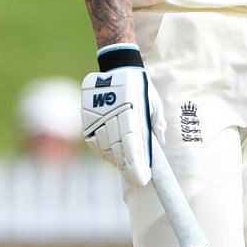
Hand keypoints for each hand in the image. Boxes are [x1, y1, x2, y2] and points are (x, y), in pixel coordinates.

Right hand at [82, 44, 159, 186]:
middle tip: (137, 179)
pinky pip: (95, 142)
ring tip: (128, 165)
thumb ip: (156, 124)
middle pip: (118, 149)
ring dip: (117, 160)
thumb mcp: (153, 102)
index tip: (143, 179)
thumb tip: (158, 144)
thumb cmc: (140, 87)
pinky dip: (105, 151)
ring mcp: (97, 116)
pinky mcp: (87, 118)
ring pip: (106, 148)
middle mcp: (112, 113)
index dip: (137, 164)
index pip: (133, 143)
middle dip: (128, 167)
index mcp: (131, 109)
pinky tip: (114, 153)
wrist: (116, 67)